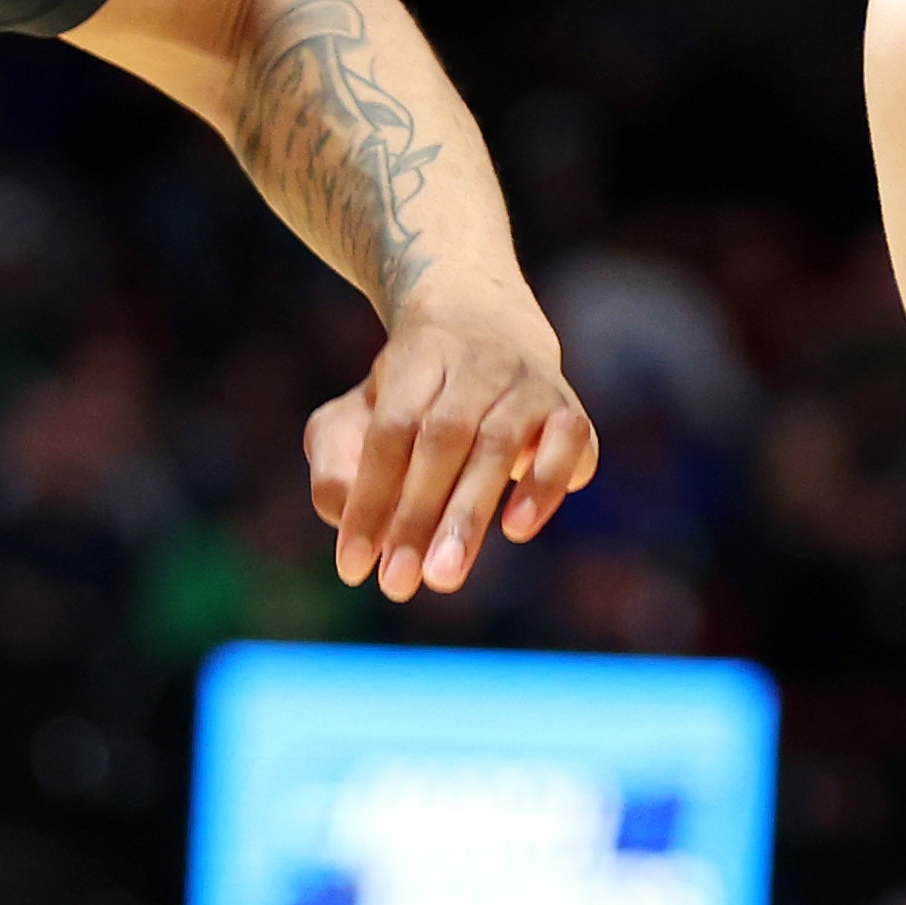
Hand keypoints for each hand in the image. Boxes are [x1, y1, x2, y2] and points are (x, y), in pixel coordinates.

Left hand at [306, 288, 598, 596]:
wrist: (489, 319)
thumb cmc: (407, 392)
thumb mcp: (354, 413)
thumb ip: (336, 464)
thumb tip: (346, 515)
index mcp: (418, 356)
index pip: (391, 430)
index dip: (371, 498)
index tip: (353, 565)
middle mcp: (478, 362)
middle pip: (444, 436)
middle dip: (418, 515)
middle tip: (397, 584)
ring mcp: (529, 383)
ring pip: (499, 443)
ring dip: (469, 514)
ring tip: (443, 576)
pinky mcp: (568, 410)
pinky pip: (569, 443)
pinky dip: (544, 485)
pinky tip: (516, 528)